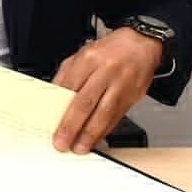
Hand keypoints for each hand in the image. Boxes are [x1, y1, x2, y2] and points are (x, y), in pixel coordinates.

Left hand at [51, 28, 162, 153]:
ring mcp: (121, 84)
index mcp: (87, 60)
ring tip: (80, 147)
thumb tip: (53, 99)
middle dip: (72, 126)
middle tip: (63, 142)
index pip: (68, 87)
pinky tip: (97, 138)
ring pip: (104, 113)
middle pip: (85, 102)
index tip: (51, 125)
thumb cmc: (108, 51)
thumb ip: (66, 76)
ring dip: (90, 134)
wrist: (140, 44)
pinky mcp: (133, 96)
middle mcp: (105, 72)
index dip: (59, 109)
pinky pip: (117, 116)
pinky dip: (105, 130)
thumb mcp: (80, 55)